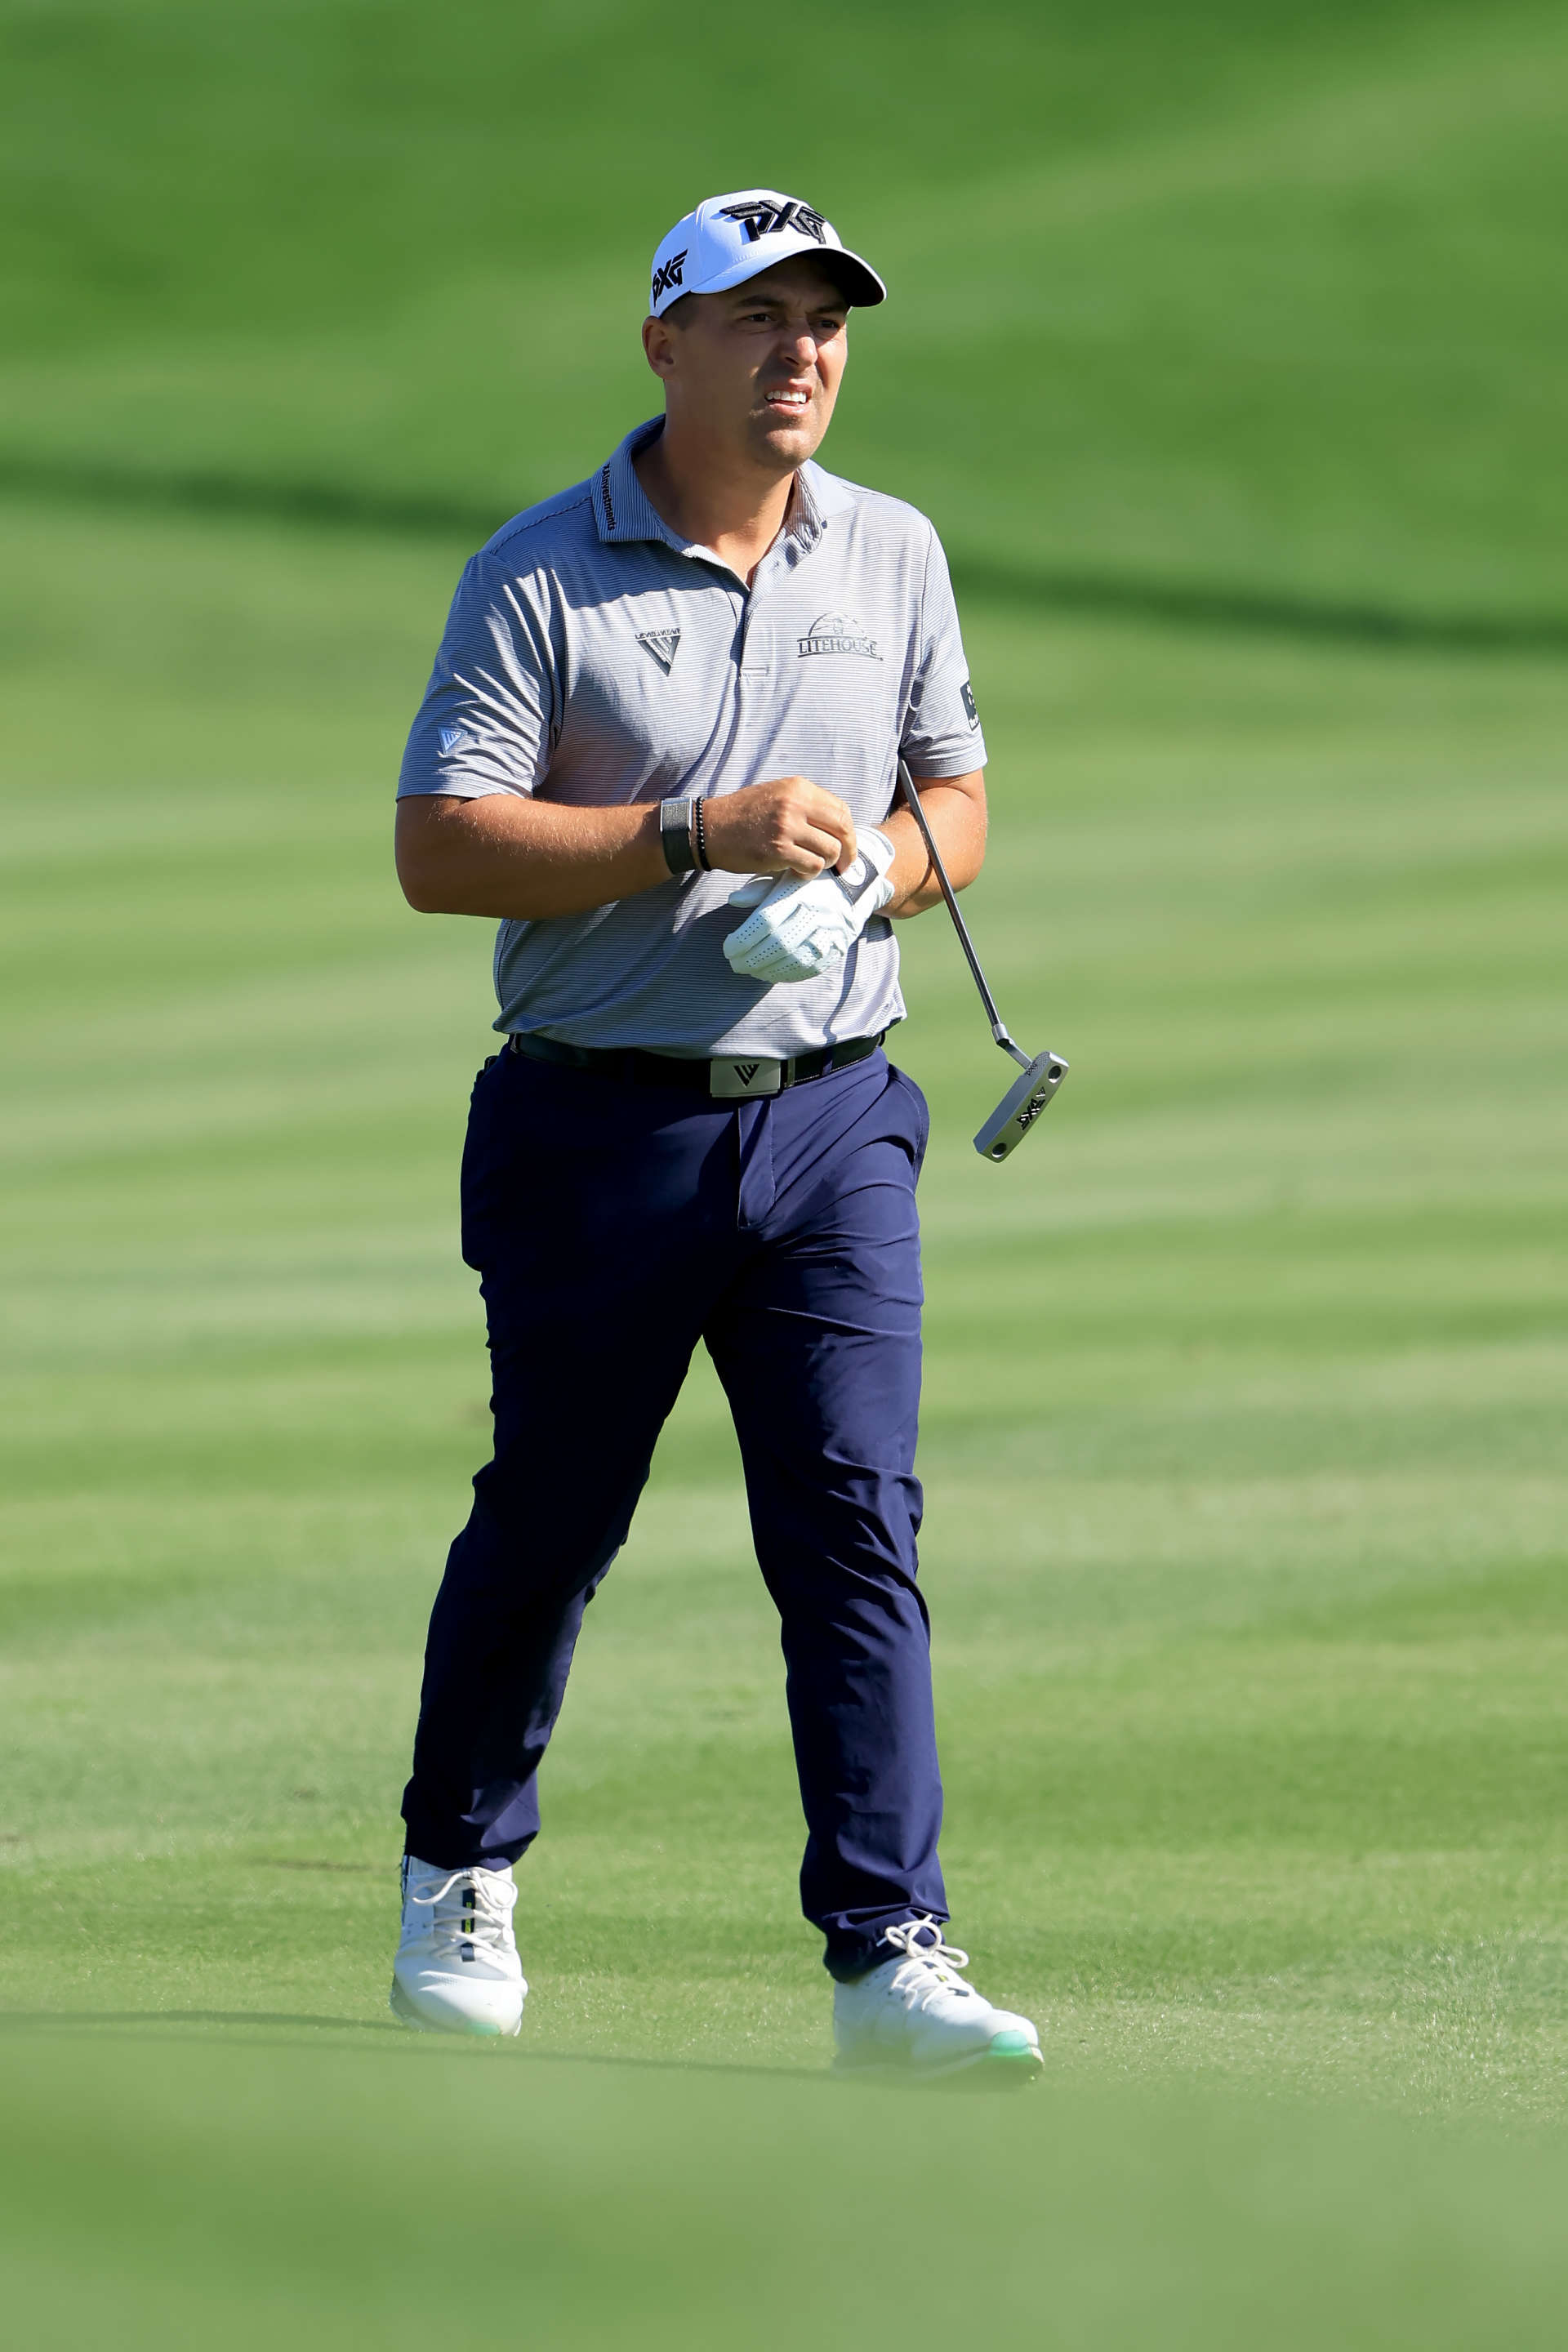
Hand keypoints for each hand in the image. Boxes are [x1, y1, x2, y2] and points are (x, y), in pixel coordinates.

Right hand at [700, 775, 856, 878]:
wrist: (710, 828)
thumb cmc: (743, 814)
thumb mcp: (776, 795)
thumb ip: (805, 804)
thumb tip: (836, 826)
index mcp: (798, 788)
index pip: (841, 810)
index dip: (849, 832)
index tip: (847, 846)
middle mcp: (795, 804)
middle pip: (842, 829)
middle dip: (848, 851)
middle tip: (843, 866)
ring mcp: (787, 827)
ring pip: (830, 850)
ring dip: (826, 863)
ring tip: (811, 865)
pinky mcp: (778, 851)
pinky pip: (812, 866)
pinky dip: (809, 873)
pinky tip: (797, 871)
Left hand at [722, 831, 895, 983]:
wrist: (855, 885)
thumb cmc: (808, 881)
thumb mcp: (784, 876)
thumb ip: (759, 888)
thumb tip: (733, 900)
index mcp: (800, 892)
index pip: (766, 920)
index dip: (744, 938)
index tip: (728, 947)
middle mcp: (818, 912)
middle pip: (779, 943)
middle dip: (752, 958)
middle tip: (735, 964)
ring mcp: (831, 932)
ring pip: (795, 959)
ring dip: (767, 969)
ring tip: (750, 970)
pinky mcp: (838, 947)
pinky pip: (811, 967)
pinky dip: (788, 974)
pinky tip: (771, 974)